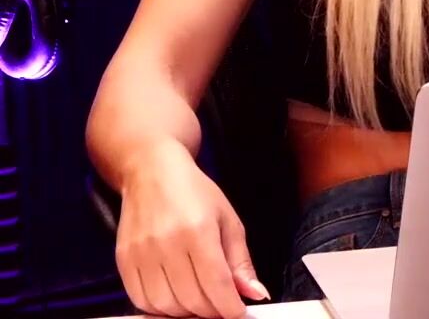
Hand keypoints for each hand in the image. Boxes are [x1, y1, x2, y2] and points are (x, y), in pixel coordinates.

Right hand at [115, 143, 267, 317]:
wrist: (151, 172)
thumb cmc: (196, 193)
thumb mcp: (228, 220)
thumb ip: (240, 261)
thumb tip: (254, 294)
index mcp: (198, 231)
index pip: (216, 283)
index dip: (230, 307)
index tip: (239, 314)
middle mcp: (166, 244)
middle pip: (191, 299)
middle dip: (211, 311)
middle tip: (222, 308)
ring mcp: (141, 254)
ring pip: (165, 305)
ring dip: (186, 313)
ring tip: (200, 303)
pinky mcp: (123, 260)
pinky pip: (141, 300)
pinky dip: (160, 308)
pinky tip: (175, 300)